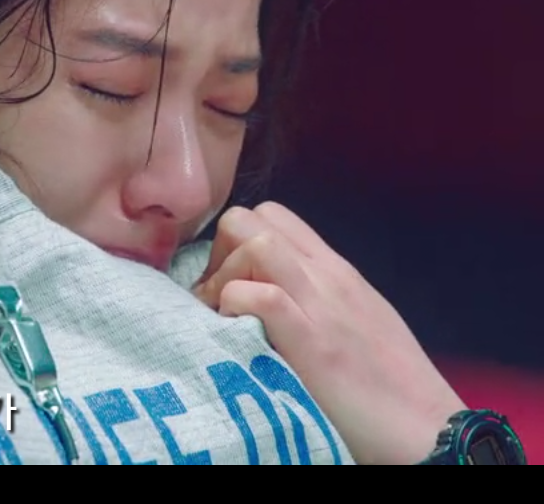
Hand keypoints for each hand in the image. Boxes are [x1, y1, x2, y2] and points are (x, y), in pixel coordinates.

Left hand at [193, 202, 465, 464]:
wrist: (428, 429)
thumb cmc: (387, 384)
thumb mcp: (354, 319)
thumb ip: (314, 295)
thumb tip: (263, 287)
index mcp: (336, 269)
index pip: (272, 215)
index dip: (236, 240)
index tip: (228, 280)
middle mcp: (327, 276)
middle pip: (250, 218)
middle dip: (220, 251)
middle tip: (216, 298)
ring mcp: (321, 305)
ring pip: (254, 243)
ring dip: (223, 277)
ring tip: (221, 318)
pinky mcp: (313, 342)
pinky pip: (258, 295)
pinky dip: (234, 307)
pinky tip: (235, 334)